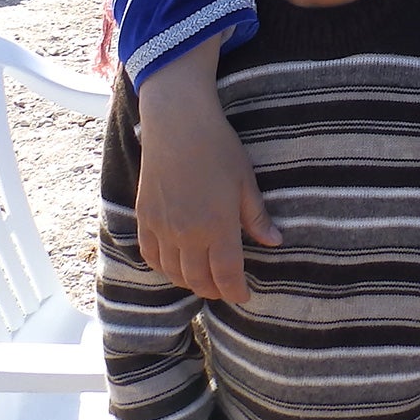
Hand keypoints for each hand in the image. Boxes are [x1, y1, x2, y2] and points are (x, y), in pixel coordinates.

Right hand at [133, 36, 280, 301]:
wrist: (176, 123)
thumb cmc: (217, 146)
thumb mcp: (245, 180)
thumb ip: (256, 216)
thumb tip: (275, 241)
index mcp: (217, 226)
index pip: (226, 274)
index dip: (236, 291)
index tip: (244, 296)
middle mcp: (186, 234)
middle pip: (198, 279)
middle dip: (214, 290)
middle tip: (225, 289)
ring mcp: (162, 227)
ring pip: (173, 272)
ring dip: (189, 282)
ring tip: (202, 279)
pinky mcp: (144, 217)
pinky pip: (151, 255)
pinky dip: (164, 267)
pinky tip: (174, 265)